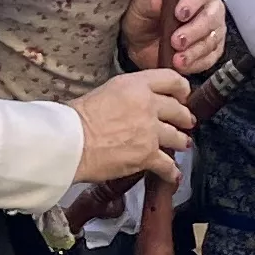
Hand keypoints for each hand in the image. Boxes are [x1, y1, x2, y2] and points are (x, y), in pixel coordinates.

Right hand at [71, 68, 195, 183]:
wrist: (69, 142)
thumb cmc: (74, 119)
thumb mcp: (103, 92)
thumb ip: (126, 95)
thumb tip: (132, 105)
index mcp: (135, 85)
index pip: (171, 80)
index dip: (182, 89)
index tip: (183, 95)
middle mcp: (147, 105)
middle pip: (179, 110)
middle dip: (184, 118)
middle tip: (186, 121)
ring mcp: (150, 131)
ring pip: (178, 137)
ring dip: (181, 142)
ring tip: (183, 144)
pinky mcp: (147, 155)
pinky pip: (168, 165)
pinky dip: (171, 172)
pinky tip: (173, 174)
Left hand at [121, 0, 227, 77]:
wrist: (143, 44)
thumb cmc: (145, 19)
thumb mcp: (140, 7)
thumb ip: (148, 1)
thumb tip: (158, 0)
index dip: (192, 3)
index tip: (179, 14)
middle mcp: (209, 8)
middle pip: (211, 18)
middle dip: (193, 31)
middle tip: (176, 41)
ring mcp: (213, 30)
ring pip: (211, 40)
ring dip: (194, 52)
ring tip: (177, 58)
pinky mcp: (212, 51)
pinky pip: (210, 59)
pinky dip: (196, 63)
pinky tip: (182, 65)